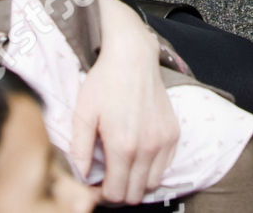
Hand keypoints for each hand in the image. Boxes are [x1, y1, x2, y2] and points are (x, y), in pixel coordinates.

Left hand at [71, 0, 178, 202]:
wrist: (133, 56)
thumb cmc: (104, 82)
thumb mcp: (83, 114)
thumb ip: (79, 151)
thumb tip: (80, 178)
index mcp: (123, 146)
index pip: (116, 195)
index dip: (102, 195)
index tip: (96, 184)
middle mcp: (147, 147)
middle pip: (135, 195)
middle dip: (119, 191)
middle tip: (108, 176)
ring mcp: (163, 140)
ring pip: (152, 184)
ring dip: (137, 182)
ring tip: (124, 165)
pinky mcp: (173, 132)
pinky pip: (165, 166)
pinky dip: (152, 167)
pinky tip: (139, 152)